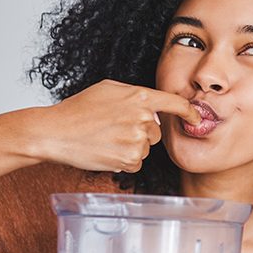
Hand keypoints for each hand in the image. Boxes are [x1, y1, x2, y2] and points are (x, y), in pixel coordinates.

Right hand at [30, 79, 201, 172]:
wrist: (56, 132)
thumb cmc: (79, 109)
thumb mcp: (108, 89)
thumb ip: (134, 95)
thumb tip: (154, 108)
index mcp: (139, 97)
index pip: (174, 104)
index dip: (189, 112)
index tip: (196, 118)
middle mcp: (142, 118)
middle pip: (156, 132)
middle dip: (141, 133)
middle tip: (114, 129)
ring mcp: (137, 140)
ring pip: (145, 148)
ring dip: (130, 147)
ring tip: (106, 139)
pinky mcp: (129, 159)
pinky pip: (136, 163)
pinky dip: (123, 160)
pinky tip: (106, 151)